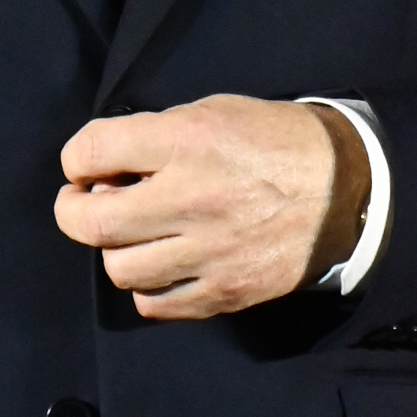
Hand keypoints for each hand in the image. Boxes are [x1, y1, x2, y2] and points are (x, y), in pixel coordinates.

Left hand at [53, 96, 369, 319]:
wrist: (343, 188)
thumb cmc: (271, 140)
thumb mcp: (212, 111)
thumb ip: (155, 137)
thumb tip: (106, 167)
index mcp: (186, 141)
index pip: (92, 150)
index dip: (77, 157)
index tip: (85, 164)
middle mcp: (191, 199)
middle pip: (92, 222)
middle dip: (74, 210)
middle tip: (83, 202)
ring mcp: (209, 252)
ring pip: (119, 269)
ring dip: (116, 249)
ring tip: (134, 233)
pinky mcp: (225, 291)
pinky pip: (155, 304)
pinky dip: (147, 286)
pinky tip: (162, 263)